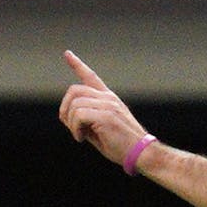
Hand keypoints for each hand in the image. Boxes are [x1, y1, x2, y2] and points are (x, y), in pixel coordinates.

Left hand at [58, 51, 152, 168]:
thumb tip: (67, 116)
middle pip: (74, 90)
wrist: (142, 153)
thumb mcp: (100, 129)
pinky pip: (79, 115)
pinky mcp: (107, 115)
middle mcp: (108, 98)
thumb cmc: (122, 146)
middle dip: (65, 109)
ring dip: (71, 123)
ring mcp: (108, 105)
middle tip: (71, 127)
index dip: (77, 65)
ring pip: (75, 104)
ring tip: (79, 135)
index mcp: (108, 99)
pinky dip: (75, 128)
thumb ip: (86, 119)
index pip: (91, 76)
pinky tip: (81, 138)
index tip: (67, 54)